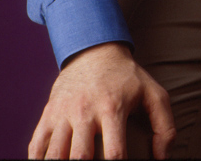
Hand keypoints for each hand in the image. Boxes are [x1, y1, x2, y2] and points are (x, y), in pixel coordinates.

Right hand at [28, 42, 175, 159]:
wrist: (95, 50)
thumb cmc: (126, 77)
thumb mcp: (152, 93)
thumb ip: (164, 125)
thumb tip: (162, 157)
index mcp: (112, 108)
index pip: (114, 154)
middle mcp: (84, 111)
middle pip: (80, 158)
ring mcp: (63, 113)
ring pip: (54, 155)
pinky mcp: (48, 114)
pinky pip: (36, 146)